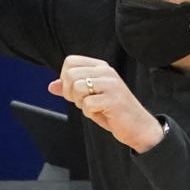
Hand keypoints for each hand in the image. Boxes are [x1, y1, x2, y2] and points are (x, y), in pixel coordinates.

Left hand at [48, 55, 164, 153]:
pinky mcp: (114, 99)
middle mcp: (106, 71)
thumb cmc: (112, 111)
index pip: (70, 61)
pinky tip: (102, 113)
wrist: (138, 127)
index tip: (75, 92)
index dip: (65, 78)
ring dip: (80, 104)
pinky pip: (87, 104)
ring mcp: (111, 84)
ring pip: (77, 88)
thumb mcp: (89, 98)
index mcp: (100, 67)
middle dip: (69, 93)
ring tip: (94, 107)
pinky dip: (90, 113)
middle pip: (70, 74)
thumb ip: (71, 90)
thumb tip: (51, 86)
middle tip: (83, 102)